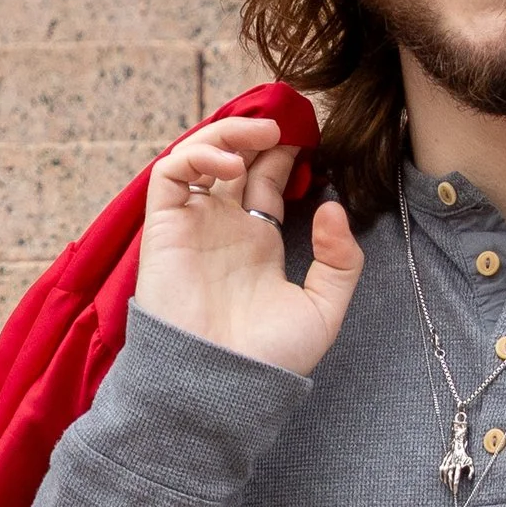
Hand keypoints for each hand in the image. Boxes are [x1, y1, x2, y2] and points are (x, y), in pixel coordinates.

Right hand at [134, 114, 362, 376]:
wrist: (220, 385)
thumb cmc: (269, 359)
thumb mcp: (324, 310)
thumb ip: (341, 262)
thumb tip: (332, 207)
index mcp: (258, 243)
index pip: (269, 181)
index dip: (287, 154)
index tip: (311, 136)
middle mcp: (224, 228)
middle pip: (238, 160)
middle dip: (261, 134)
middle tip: (290, 121)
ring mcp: (193, 224)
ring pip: (202, 156)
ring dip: (230, 134)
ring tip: (264, 133)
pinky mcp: (164, 227)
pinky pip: (171, 172)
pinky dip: (198, 155)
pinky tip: (232, 167)